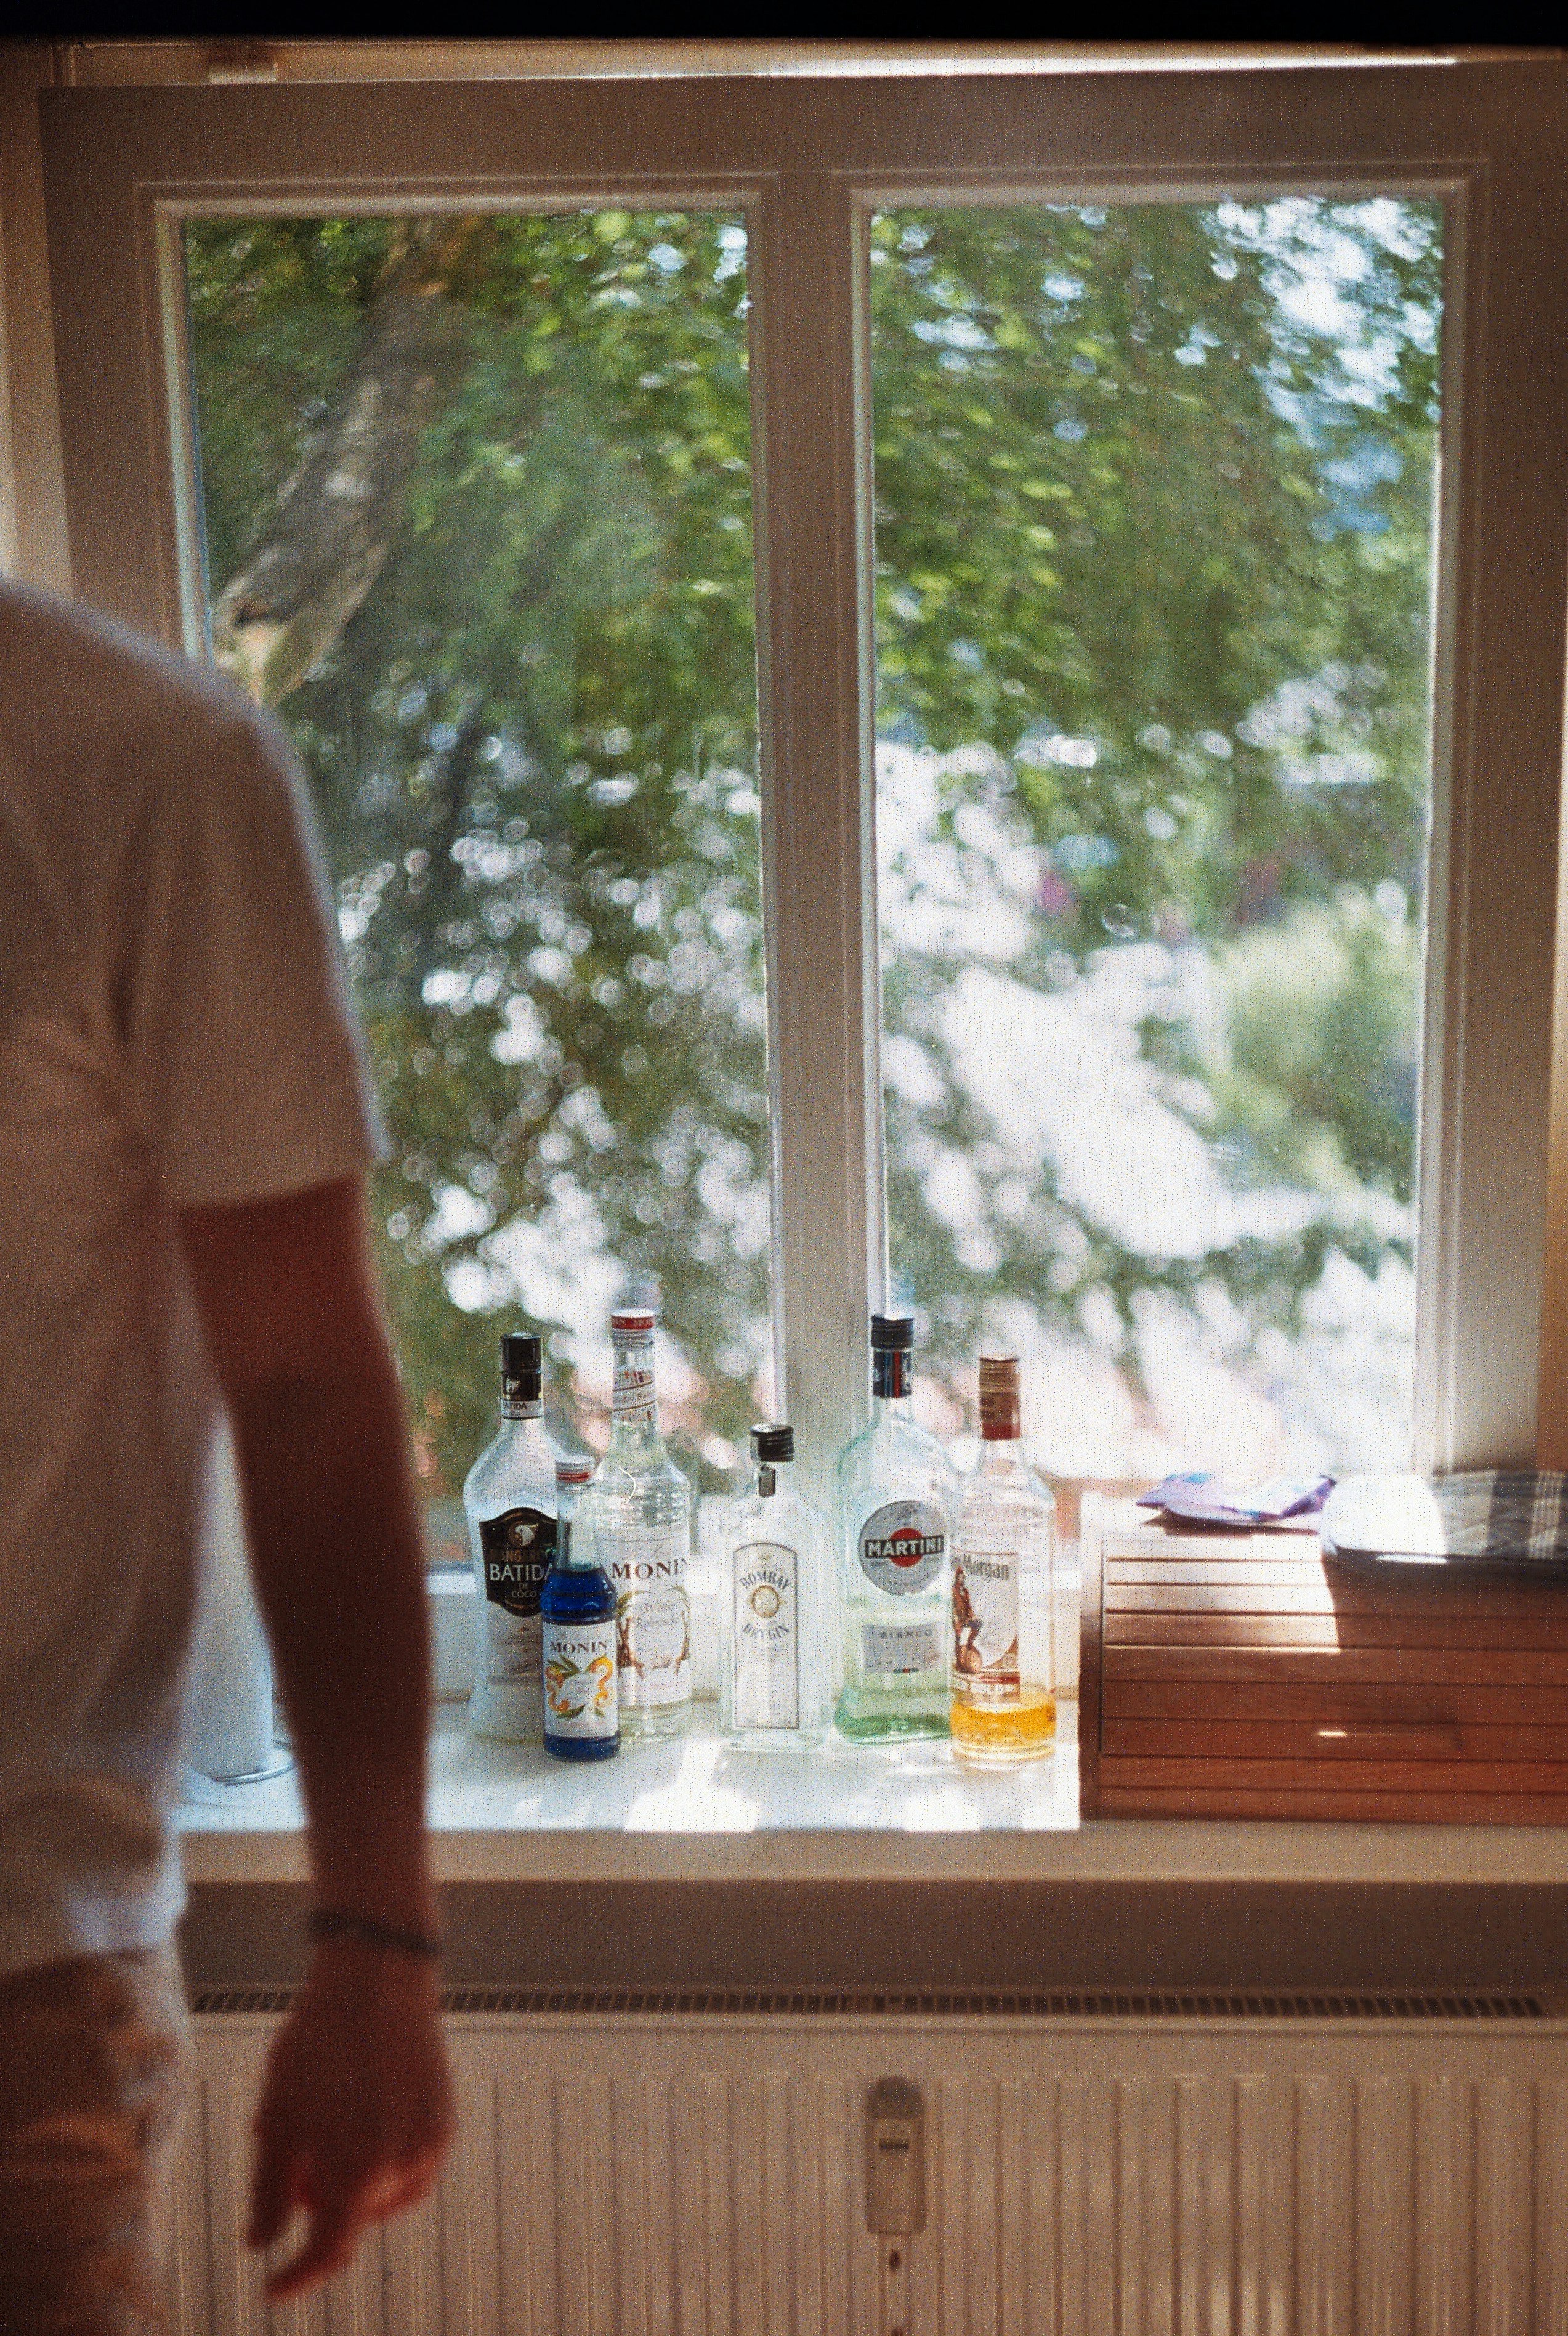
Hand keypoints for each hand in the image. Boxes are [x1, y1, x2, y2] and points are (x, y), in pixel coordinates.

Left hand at [246, 1942, 455, 2299]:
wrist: (376, 1980)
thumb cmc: (318, 2045)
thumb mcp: (278, 2119)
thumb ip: (268, 2192)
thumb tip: (260, 2244)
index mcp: (356, 2172)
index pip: (329, 2252)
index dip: (299, 2277)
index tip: (274, 2287)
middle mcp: (402, 2167)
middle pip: (353, 2217)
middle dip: (321, 2199)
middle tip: (297, 2153)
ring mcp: (431, 2144)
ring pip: (385, 2197)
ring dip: (355, 2184)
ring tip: (330, 2128)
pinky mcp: (446, 2122)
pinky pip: (412, 2166)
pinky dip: (383, 2160)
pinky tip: (363, 2114)